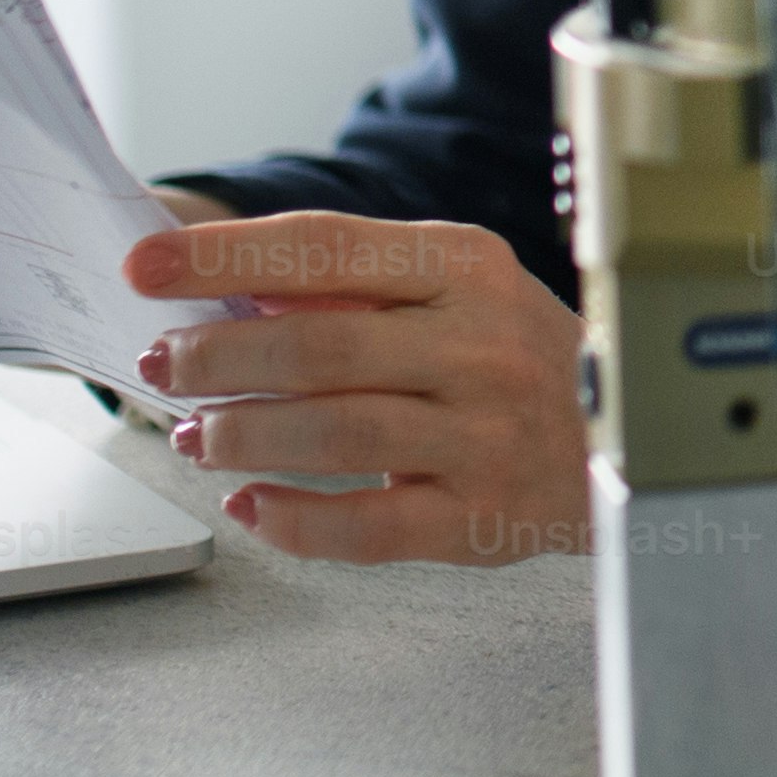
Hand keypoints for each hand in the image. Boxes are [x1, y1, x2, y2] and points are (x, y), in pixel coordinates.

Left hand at [124, 211, 589, 564]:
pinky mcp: (480, 518)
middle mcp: (480, 345)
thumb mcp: (455, 289)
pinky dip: (293, 519)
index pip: (323, 248)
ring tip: (196, 436)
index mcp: (465, 267)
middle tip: (162, 365)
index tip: (144, 267)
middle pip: (318, 347)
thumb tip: (230, 292)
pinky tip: (250, 504)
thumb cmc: (518, 355)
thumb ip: (355, 285)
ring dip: (243, 437)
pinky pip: (366, 528)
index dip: (220, 258)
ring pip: (336, 436)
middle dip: (217, 358)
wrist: (633, 437)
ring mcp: (484, 436)